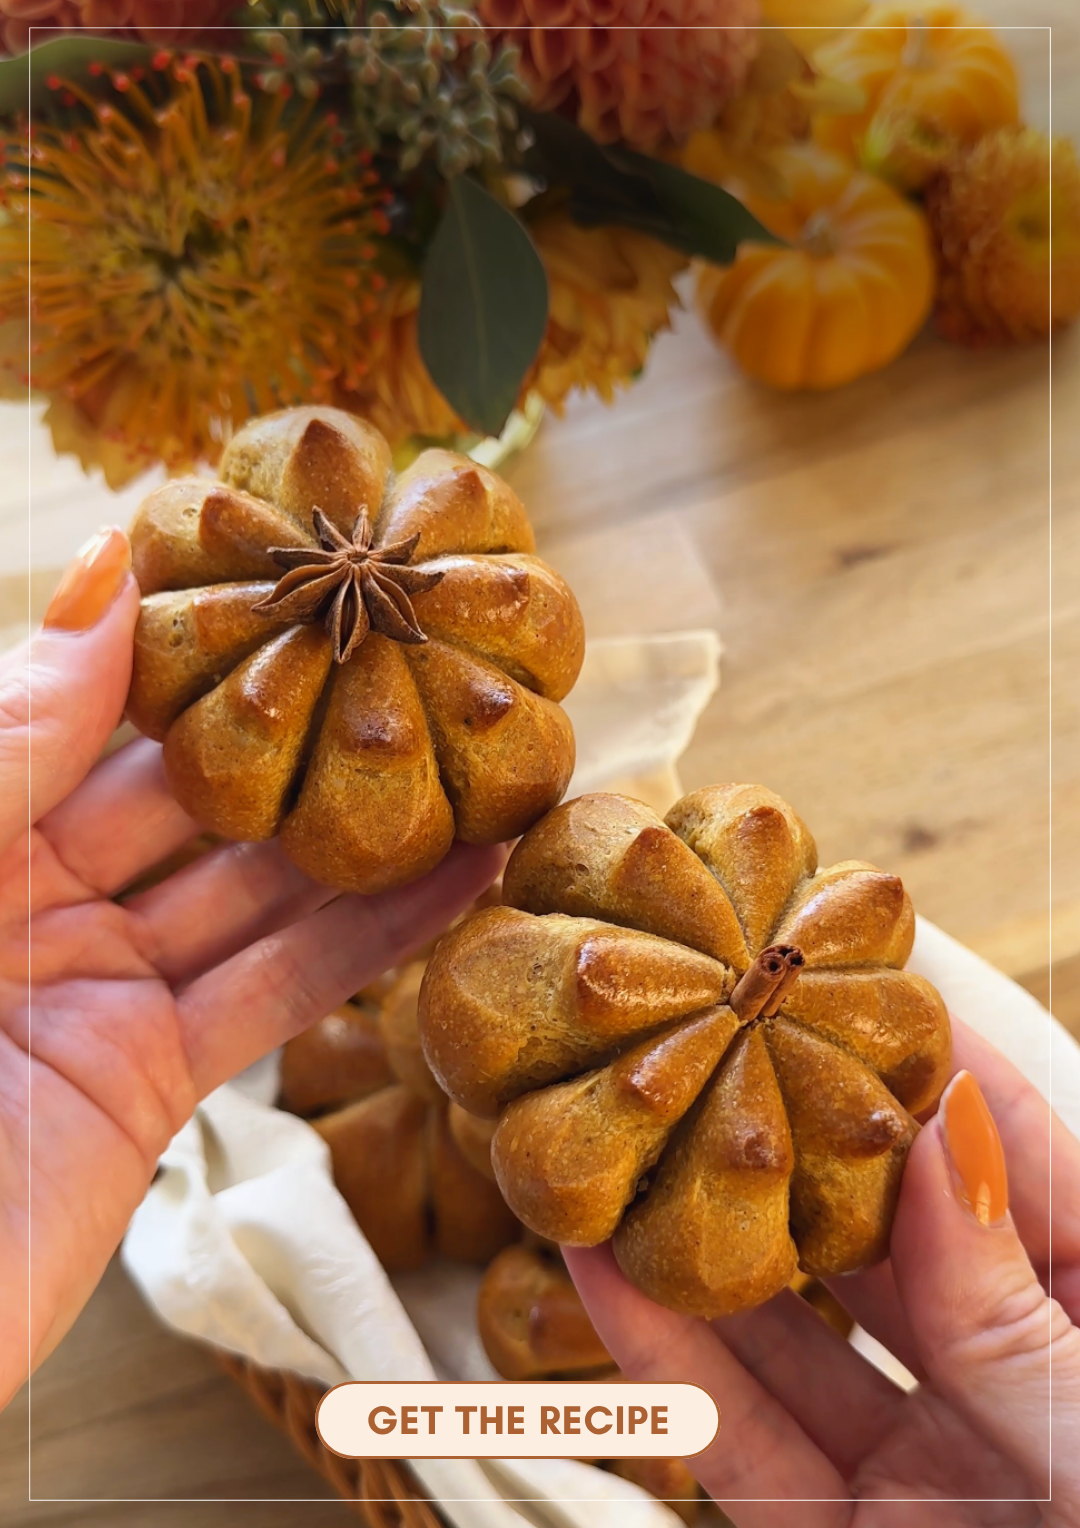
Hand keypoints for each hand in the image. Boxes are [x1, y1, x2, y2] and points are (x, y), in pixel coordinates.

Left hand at [0, 527, 502, 1407]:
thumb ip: (13, 738)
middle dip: (296, 726)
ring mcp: (96, 986)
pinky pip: (273, 993)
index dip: (188, 637)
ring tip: (469, 755)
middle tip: (413, 649)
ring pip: (250, 890)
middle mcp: (28, 893)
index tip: (288, 565)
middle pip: (189, 790)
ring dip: (358, 831)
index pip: (93, 704)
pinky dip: (368, 941)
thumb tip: (109, 573)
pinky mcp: (148, 1081)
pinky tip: (456, 880)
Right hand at [566, 1022, 1079, 1525]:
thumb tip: (937, 1127)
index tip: (851, 978)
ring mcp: (920, 1460)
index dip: (933, 1066)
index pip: (1005, 1157)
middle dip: (791, 1141)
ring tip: (626, 1145)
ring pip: (790, 1334)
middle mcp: (998, 1375)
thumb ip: (1002, 1297)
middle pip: (879, 1233)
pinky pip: (743, 1440)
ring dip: (703, 1245)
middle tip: (710, 1045)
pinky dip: (669, 1363)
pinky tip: (606, 1276)